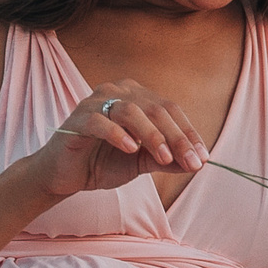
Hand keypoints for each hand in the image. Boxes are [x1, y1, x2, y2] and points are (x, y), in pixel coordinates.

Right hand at [33, 80, 205, 197]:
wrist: (65, 175)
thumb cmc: (102, 162)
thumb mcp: (141, 163)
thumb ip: (166, 159)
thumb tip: (198, 163)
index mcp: (136, 97)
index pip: (169, 110)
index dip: (188, 133)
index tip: (202, 158)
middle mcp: (118, 92)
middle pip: (155, 109)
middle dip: (176, 137)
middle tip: (191, 163)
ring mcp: (96, 101)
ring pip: (131, 111)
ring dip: (152, 135)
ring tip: (163, 159)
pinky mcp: (78, 117)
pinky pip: (101, 121)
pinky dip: (118, 134)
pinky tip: (131, 149)